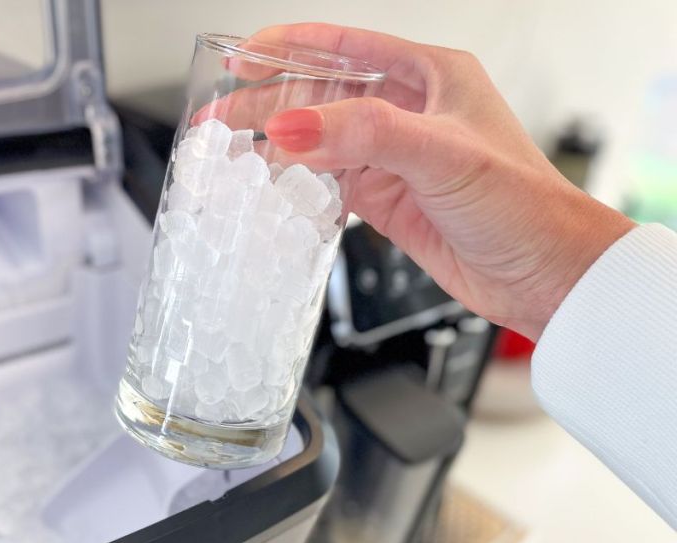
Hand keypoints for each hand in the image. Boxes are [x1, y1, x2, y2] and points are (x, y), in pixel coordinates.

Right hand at [252, 24, 633, 339]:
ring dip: (276, 146)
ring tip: (230, 151)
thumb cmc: (522, 205)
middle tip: (218, 119)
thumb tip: (290, 126)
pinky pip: (329, 184)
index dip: (290, 47)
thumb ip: (363, 134)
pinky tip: (271, 187)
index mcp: (431, 77)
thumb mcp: (440, 154)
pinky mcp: (387, 201)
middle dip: (267, 103)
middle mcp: (409, 112)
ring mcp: (395, 159)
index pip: (346, 48)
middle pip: (321, 95)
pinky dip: (297, 186)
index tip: (241, 55)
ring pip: (319, 141)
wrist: (544, 275)